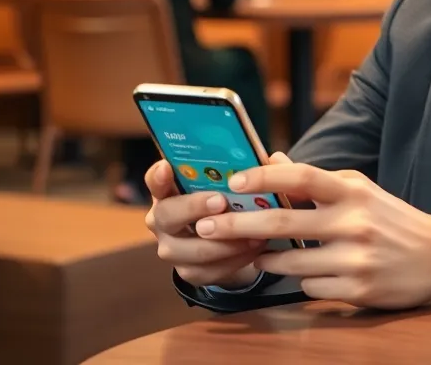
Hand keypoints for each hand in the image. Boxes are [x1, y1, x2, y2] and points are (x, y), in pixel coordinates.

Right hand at [145, 158, 269, 288]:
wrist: (228, 244)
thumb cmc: (228, 204)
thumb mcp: (231, 186)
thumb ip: (247, 171)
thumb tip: (275, 158)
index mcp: (169, 191)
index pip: (155, 180)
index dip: (158, 175)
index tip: (167, 166)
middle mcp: (162, 220)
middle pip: (167, 214)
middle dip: (194, 207)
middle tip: (220, 201)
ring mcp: (172, 249)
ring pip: (191, 249)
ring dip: (224, 241)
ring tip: (253, 232)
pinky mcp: (188, 273)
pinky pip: (210, 270)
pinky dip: (236, 259)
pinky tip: (255, 248)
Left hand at [193, 155, 430, 309]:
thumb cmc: (391, 219)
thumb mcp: (359, 190)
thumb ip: (316, 180)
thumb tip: (271, 158)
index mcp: (353, 191)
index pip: (303, 176)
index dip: (265, 177)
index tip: (233, 182)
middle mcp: (353, 222)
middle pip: (283, 221)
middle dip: (237, 225)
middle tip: (206, 227)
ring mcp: (355, 258)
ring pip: (289, 261)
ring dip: (265, 257)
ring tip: (256, 253)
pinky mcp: (356, 289)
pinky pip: (309, 286)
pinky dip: (301, 280)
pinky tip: (309, 273)